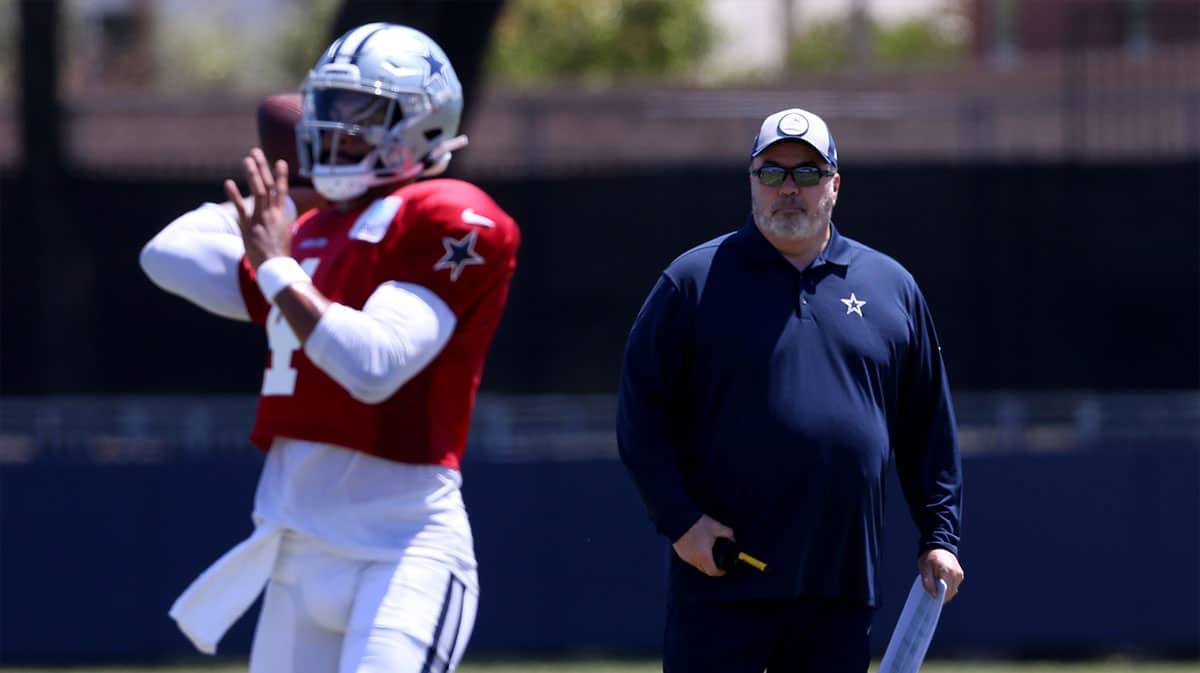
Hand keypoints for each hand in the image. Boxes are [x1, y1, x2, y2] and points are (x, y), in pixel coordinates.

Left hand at [225, 148, 292, 268]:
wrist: (276, 267)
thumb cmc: (280, 256)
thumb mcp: (283, 237)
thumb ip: (279, 226)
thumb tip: (279, 223)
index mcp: (281, 216)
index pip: (281, 191)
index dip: (280, 175)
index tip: (280, 162)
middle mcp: (272, 214)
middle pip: (269, 185)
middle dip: (263, 167)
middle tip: (256, 152)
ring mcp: (261, 219)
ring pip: (259, 192)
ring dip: (253, 174)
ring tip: (247, 159)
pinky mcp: (249, 226)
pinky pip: (241, 208)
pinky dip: (235, 195)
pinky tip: (228, 183)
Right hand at [672, 514, 734, 576]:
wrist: (679, 519)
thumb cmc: (698, 524)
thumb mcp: (716, 527)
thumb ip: (728, 534)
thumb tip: (734, 539)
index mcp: (704, 557)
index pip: (713, 572)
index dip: (720, 572)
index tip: (724, 569)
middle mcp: (694, 560)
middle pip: (705, 570)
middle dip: (712, 567)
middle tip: (717, 561)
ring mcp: (686, 557)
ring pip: (697, 565)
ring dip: (703, 562)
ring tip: (708, 553)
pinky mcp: (680, 553)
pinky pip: (690, 559)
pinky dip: (696, 556)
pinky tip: (698, 547)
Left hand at [918, 548, 963, 603]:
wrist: (938, 545)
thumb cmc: (929, 557)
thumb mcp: (924, 569)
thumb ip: (928, 582)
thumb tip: (933, 595)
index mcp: (947, 572)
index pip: (945, 593)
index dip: (939, 598)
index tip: (932, 599)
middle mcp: (956, 574)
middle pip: (950, 593)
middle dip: (941, 595)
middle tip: (932, 592)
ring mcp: (959, 575)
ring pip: (953, 590)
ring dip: (945, 591)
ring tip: (936, 585)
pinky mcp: (960, 575)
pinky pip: (954, 585)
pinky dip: (948, 586)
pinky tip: (941, 583)